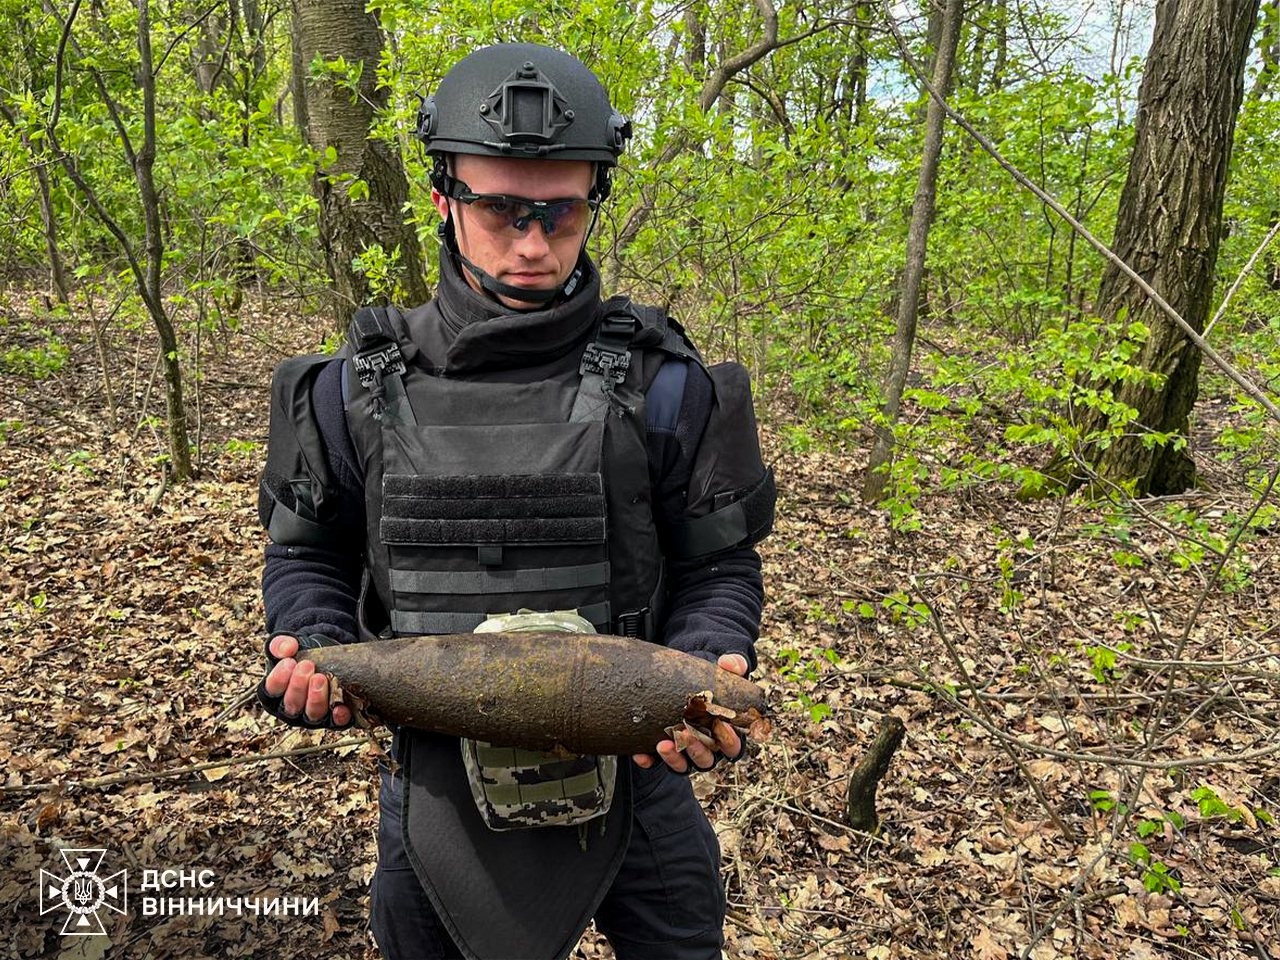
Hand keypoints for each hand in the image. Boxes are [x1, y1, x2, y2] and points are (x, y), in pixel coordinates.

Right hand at [263, 634, 352, 726]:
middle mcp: (292, 709)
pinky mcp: (333, 718)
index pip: (272, 691)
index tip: (288, 662)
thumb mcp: (289, 645)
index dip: (279, 679)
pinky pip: (336, 722)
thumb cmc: (302, 654)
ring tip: (321, 678)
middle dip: (298, 686)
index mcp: (275, 693)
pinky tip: (341, 707)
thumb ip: (281, 644)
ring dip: (316, 699)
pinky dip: (339, 716)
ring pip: (312, 714)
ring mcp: (312, 715)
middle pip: (291, 704)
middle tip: (307, 666)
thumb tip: (287, 648)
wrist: (327, 657)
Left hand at [632, 653, 747, 772]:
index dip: (730, 739)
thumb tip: (729, 662)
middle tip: (688, 735)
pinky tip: (640, 754)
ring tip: (662, 745)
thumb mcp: (726, 671)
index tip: (723, 726)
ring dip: (673, 757)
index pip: (733, 746)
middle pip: (707, 759)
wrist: (689, 677)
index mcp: (726, 734)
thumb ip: (734, 665)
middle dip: (697, 749)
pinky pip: (657, 761)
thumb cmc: (713, 679)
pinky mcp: (667, 749)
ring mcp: (686, 751)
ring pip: (683, 765)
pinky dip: (649, 760)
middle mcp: (707, 747)